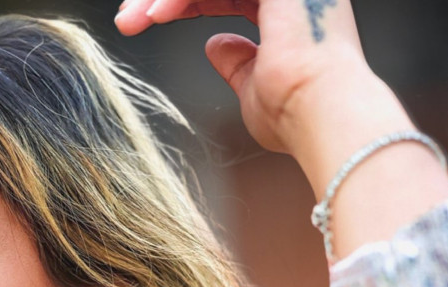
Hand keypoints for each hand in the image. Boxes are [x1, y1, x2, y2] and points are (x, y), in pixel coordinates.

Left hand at [115, 0, 411, 191]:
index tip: (140, 21)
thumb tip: (216, 45)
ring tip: (134, 20)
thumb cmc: (295, 114)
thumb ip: (237, 63)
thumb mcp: (254, 86)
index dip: (180, 4)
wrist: (320, 113)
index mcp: (291, 8)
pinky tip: (158, 14)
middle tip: (127, 19)